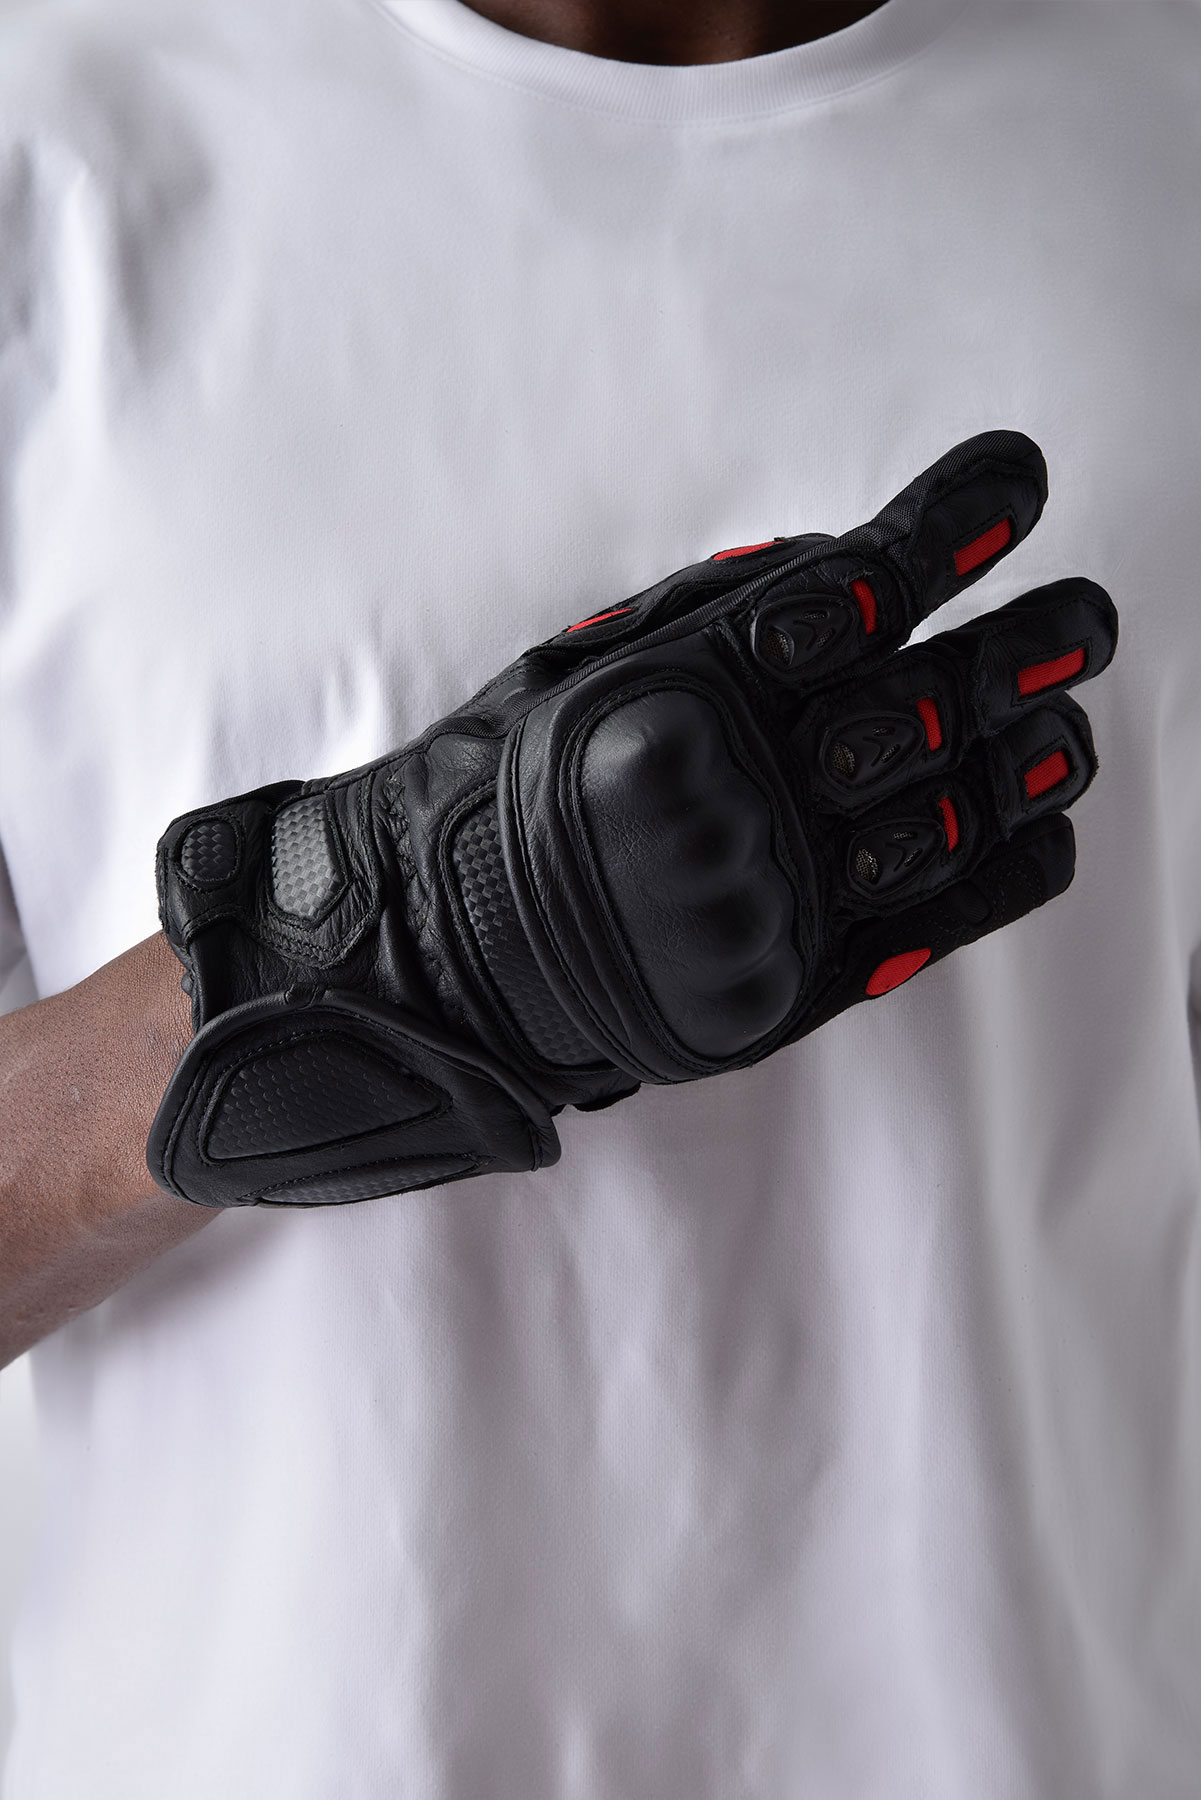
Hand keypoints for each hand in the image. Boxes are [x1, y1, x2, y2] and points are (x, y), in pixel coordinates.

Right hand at [150, 430, 1116, 1206]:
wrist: (436, 957)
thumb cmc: (499, 795)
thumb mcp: (582, 665)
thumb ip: (719, 612)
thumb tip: (861, 562)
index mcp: (679, 701)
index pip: (858, 590)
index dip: (954, 524)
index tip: (1018, 476)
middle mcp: (735, 803)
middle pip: (928, 710)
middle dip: (1030, 650)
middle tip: (1091, 615)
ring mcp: (768, 904)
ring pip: (947, 820)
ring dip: (1031, 764)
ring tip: (1075, 724)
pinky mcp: (784, 989)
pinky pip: (926, 929)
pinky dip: (1001, 878)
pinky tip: (1049, 832)